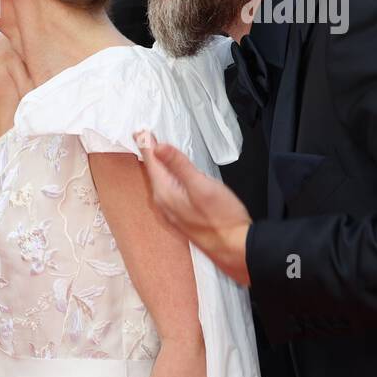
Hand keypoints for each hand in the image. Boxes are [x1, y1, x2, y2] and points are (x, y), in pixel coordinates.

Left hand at [135, 131, 251, 285]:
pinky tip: (170, 174)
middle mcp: (164, 203)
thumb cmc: (221, 217)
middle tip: (144, 135)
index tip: (141, 129)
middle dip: (149, 152)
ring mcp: (171, 211)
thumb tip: (158, 146)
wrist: (234, 247)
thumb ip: (179, 164)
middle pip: (153, 171)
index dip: (147, 143)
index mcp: (165, 193)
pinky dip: (166, 176)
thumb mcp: (201, 185)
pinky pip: (167, 190)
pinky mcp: (181, 215)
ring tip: (154, 149)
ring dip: (157, 164)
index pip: (152, 162)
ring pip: (160, 181)